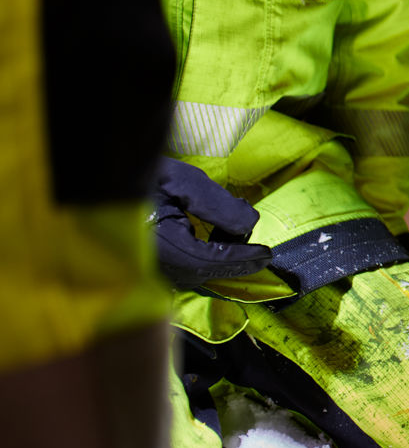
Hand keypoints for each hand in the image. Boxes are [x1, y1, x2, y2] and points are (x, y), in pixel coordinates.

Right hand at [151, 157, 272, 288]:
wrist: (104, 175)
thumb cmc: (143, 173)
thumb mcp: (184, 182)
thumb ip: (218, 205)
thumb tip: (249, 224)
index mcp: (155, 243)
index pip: (206, 260)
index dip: (239, 259)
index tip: (265, 254)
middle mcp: (146, 262)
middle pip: (199, 272)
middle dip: (232, 261)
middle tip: (259, 252)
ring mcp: (141, 265)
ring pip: (188, 274)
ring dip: (218, 261)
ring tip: (237, 240)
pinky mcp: (140, 262)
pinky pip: (177, 270)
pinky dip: (201, 261)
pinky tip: (214, 243)